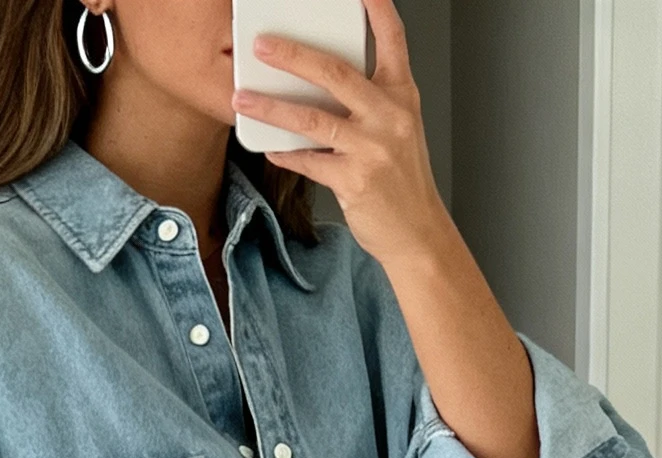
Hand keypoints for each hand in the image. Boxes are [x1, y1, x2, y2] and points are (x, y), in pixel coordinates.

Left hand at [233, 0, 446, 273]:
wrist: (417, 232)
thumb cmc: (402, 180)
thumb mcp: (397, 128)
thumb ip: (369, 100)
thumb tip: (320, 83)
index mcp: (401, 94)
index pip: (392, 38)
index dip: (376, 9)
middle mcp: (389, 115)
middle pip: (335, 72)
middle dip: (294, 55)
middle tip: (263, 46)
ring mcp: (372, 147)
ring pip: (312, 118)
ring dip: (272, 107)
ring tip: (244, 98)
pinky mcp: (355, 180)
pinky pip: (309, 161)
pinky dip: (285, 152)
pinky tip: (268, 145)